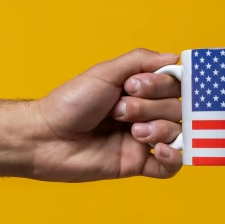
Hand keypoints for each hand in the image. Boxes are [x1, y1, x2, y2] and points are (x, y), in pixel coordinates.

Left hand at [27, 49, 182, 182]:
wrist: (47, 137)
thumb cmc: (71, 102)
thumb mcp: (105, 72)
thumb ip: (141, 60)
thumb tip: (176, 57)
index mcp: (139, 90)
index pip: (173, 84)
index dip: (162, 84)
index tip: (134, 86)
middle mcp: (145, 113)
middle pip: (176, 108)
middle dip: (151, 107)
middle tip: (120, 111)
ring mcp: (142, 139)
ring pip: (177, 133)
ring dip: (159, 129)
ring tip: (133, 132)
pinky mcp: (137, 164)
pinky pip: (170, 166)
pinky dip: (173, 157)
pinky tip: (159, 150)